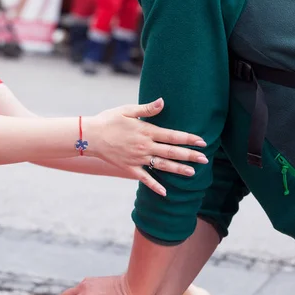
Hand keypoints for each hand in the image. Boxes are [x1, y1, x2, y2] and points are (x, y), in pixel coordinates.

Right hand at [85, 98, 207, 195]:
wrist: (90, 136)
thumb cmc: (108, 120)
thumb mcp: (127, 110)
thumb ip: (147, 109)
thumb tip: (163, 102)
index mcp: (146, 131)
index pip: (172, 136)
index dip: (188, 139)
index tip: (202, 142)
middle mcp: (144, 146)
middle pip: (172, 152)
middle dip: (189, 156)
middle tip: (204, 159)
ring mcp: (137, 159)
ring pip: (162, 165)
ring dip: (178, 170)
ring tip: (193, 173)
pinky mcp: (129, 168)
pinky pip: (144, 178)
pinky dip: (155, 186)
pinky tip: (166, 192)